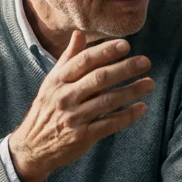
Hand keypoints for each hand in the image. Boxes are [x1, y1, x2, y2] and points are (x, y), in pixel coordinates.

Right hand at [8, 31, 154, 181]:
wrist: (32, 147)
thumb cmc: (46, 110)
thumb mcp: (51, 83)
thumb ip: (67, 58)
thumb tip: (79, 34)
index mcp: (57, 80)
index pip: (84, 61)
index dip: (105, 51)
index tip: (126, 45)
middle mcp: (65, 97)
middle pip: (99, 78)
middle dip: (124, 69)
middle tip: (145, 62)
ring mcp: (74, 118)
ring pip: (108, 101)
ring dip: (131, 91)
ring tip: (150, 83)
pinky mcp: (83, 137)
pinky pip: (109, 124)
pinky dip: (127, 116)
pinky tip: (141, 108)